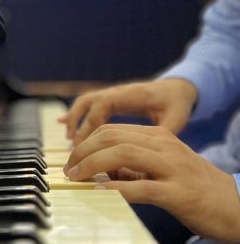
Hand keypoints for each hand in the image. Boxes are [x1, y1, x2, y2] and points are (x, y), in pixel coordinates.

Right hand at [58, 78, 197, 144]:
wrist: (178, 88)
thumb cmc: (177, 104)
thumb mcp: (176, 120)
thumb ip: (162, 135)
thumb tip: (146, 154)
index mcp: (131, 95)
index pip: (102, 106)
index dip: (89, 125)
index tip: (82, 145)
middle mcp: (117, 92)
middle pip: (87, 102)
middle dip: (76, 124)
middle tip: (72, 147)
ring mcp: (112, 94)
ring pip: (84, 102)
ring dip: (74, 119)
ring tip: (69, 141)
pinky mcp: (110, 100)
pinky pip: (88, 105)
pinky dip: (76, 115)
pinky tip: (64, 126)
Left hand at [64, 124, 239, 242]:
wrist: (238, 205)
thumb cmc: (195, 188)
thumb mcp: (162, 169)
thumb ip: (133, 167)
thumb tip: (99, 173)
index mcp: (159, 137)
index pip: (112, 130)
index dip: (85, 144)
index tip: (71, 161)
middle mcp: (164, 146)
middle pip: (112, 137)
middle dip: (83, 151)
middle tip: (68, 170)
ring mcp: (172, 168)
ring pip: (124, 154)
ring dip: (93, 165)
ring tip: (77, 178)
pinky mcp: (179, 193)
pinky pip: (142, 187)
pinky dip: (116, 188)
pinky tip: (99, 192)